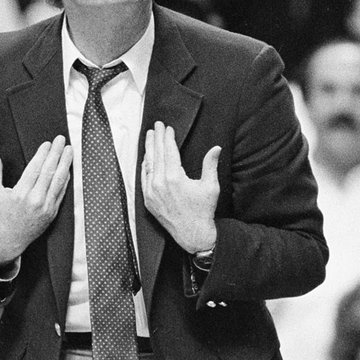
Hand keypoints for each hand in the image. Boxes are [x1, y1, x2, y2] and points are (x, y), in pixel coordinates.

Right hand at [0, 137, 72, 263]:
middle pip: (49, 172)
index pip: (35, 168)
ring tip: (69, 150)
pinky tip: (67, 169)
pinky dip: (65, 180)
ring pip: (58, 181)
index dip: (43, 154)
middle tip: (61, 140)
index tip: (47, 143)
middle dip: (56, 153)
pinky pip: (61, 193)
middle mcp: (34, 201)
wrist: (7, 241)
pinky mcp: (52, 214)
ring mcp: (45, 208)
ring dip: (65, 164)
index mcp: (19, 194)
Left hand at [141, 122, 219, 252]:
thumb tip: (216, 148)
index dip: (168, 137)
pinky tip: (147, 158)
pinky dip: (145, 166)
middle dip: (156, 138)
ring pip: (148, 165)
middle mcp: (159, 183)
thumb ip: (210, 165)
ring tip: (149, 137)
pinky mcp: (148, 200)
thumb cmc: (203, 211)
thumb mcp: (210, 186)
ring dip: (149, 149)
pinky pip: (143, 178)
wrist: (193, 234)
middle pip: (156, 154)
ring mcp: (151, 192)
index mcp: (174, 177)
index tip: (167, 127)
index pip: (169, 151)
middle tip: (156, 125)